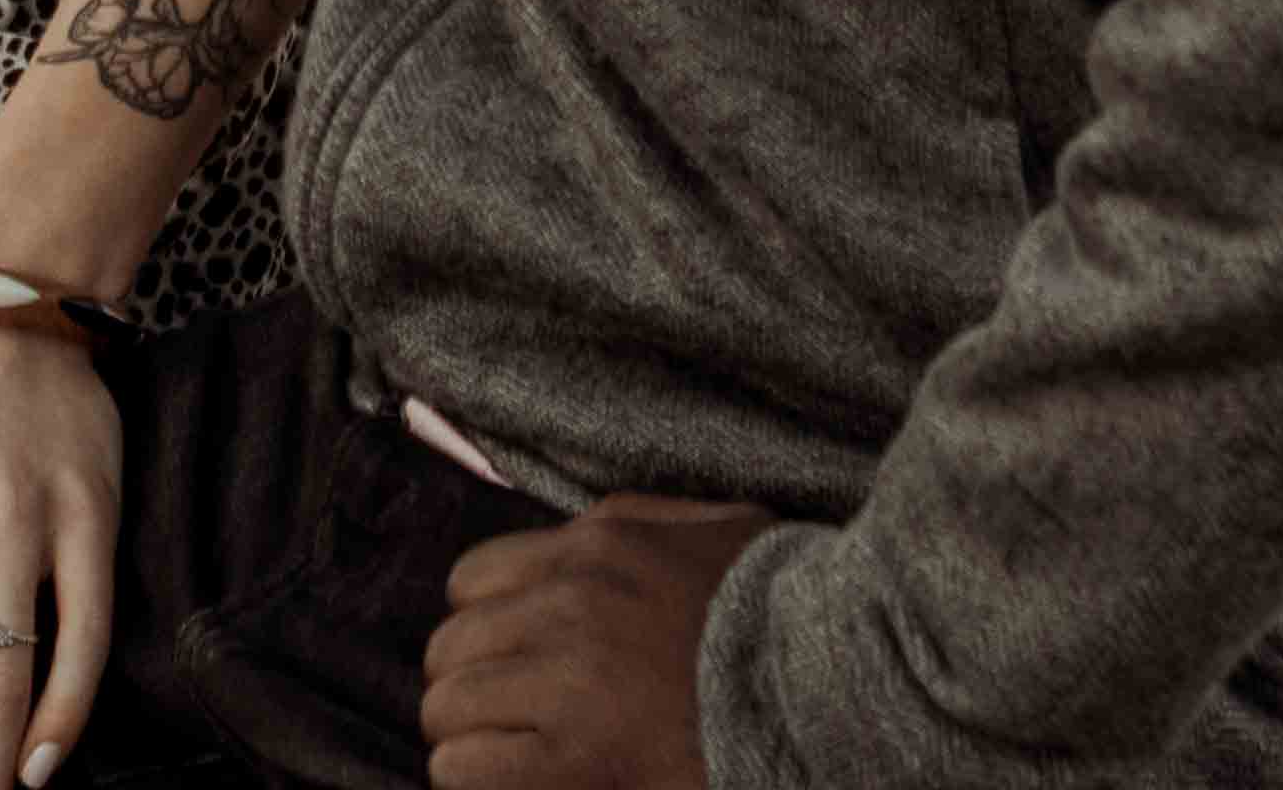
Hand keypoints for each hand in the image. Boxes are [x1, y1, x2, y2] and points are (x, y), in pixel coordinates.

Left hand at [420, 498, 762, 789]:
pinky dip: (477, 778)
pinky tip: (521, 780)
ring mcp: (569, 680)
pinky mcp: (576, 757)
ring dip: (473, 736)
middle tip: (516, 716)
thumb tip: (584, 528)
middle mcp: (570, 603)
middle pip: (449, 647)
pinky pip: (467, 767)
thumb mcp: (722, 530)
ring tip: (518, 752)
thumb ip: (648, 518)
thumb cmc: (780, 616)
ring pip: (446, 708)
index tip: (519, 658)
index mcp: (599, 547)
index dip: (488, 625)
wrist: (836, 688)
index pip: (471, 580)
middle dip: (475, 685)